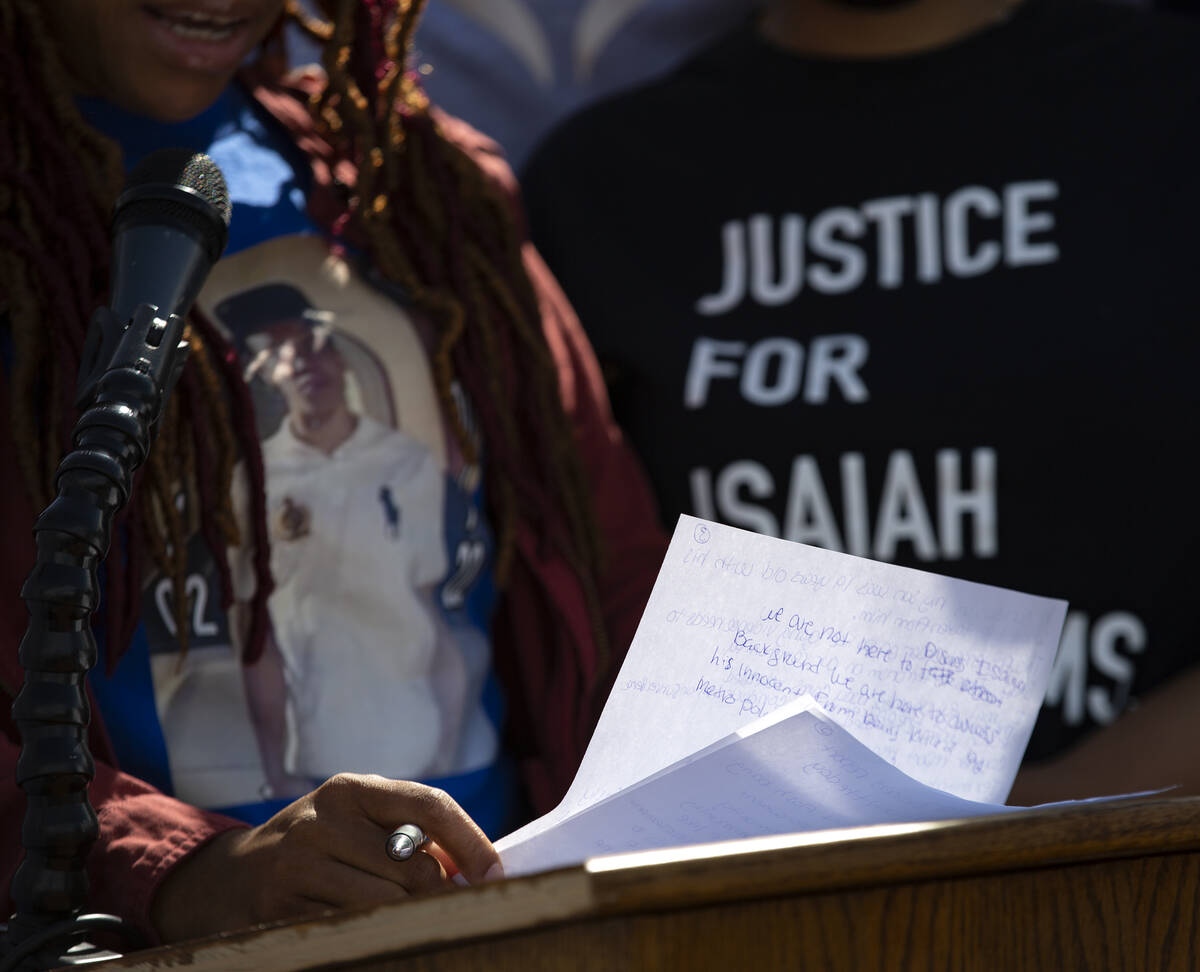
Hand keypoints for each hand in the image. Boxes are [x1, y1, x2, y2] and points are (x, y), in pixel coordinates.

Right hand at [150, 773, 502, 942]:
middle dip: (438, 895)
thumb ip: (410, 834)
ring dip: (410, 921)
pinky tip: (373, 937)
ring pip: (388, 905)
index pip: (429, 805)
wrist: (227, 878)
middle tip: (446, 911)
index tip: (497, 876)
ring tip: (410, 924)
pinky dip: (374, 939)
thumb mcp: (356, 822)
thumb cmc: (317, 847)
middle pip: (415, 866)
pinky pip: (352, 932)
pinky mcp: (281, 911)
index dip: (471, 842)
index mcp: (351, 788)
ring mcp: (298, 865)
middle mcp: (323, 819)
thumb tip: (476, 874)